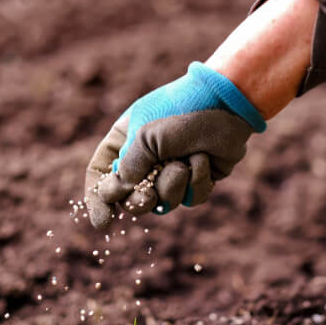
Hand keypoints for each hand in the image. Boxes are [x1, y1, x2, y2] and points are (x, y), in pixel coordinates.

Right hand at [84, 62, 265, 228]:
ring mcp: (172, 171)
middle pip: (130, 199)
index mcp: (124, 142)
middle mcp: (145, 159)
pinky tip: (203, 159)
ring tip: (184, 162)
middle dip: (140, 201)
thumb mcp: (145, 136)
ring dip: (173, 185)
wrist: (226, 103)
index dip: (98, 200)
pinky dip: (197, 182)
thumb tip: (115, 195)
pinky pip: (190, 200)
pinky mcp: (197, 179)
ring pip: (163, 203)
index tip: (103, 221)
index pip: (101, 175)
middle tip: (148, 197)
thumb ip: (128, 168)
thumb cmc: (181, 111)